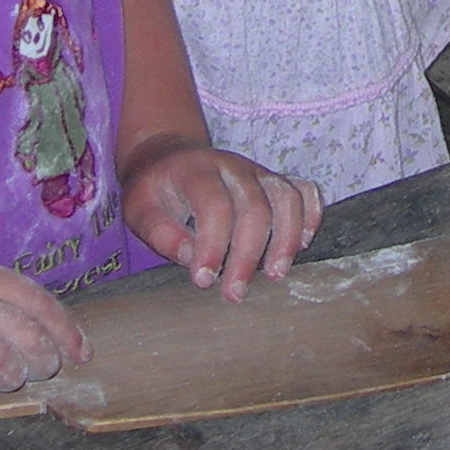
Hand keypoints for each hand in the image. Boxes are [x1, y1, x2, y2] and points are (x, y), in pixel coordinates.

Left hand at [121, 135, 320, 300]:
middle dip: (248, 254)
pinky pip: (303, 191)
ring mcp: (258, 172)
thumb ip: (161, 232)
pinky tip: (301, 244)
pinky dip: (309, 215)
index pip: (215, 205)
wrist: (169, 156)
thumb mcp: (139, 209)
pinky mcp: (272, 180)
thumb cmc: (154, 189)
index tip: (204, 281)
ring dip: (285, 238)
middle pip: (255, 207)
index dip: (213, 245)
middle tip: (234, 293)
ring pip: (286, 197)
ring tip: (275, 274)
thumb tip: (190, 258)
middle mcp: (233, 167)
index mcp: (197, 171)